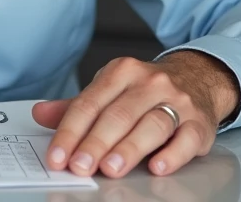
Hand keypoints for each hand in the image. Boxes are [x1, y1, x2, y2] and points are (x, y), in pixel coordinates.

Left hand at [32, 51, 239, 177]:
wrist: (198, 77)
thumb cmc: (145, 90)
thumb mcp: (110, 89)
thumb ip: (76, 106)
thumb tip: (40, 114)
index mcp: (121, 72)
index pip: (89, 104)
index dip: (70, 132)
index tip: (57, 157)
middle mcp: (149, 83)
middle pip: (118, 115)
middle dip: (95, 143)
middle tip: (79, 166)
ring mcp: (178, 101)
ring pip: (151, 124)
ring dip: (129, 148)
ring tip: (111, 167)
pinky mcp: (200, 122)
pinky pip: (186, 138)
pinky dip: (172, 154)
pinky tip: (157, 166)